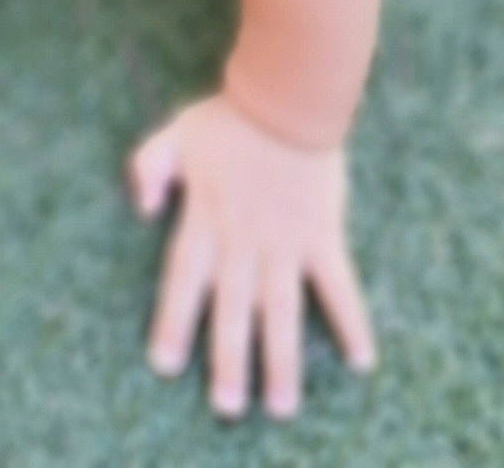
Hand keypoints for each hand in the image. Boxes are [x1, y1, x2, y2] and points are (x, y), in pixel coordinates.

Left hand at [128, 91, 374, 419]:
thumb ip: (150, 167)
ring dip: (283, 360)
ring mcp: (285, 241)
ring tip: (283, 406)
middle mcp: (243, 239)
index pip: (182, 280)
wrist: (287, 94)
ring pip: (282, 311)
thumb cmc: (231, 116)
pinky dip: (351, 321)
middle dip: (230, 361)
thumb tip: (142, 209)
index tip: (165, 364)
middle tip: (229, 409)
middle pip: (234, 310)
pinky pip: (339, 285)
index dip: (173, 322)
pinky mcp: (323, 234)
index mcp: (204, 218)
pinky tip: (361, 360)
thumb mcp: (175, 133)